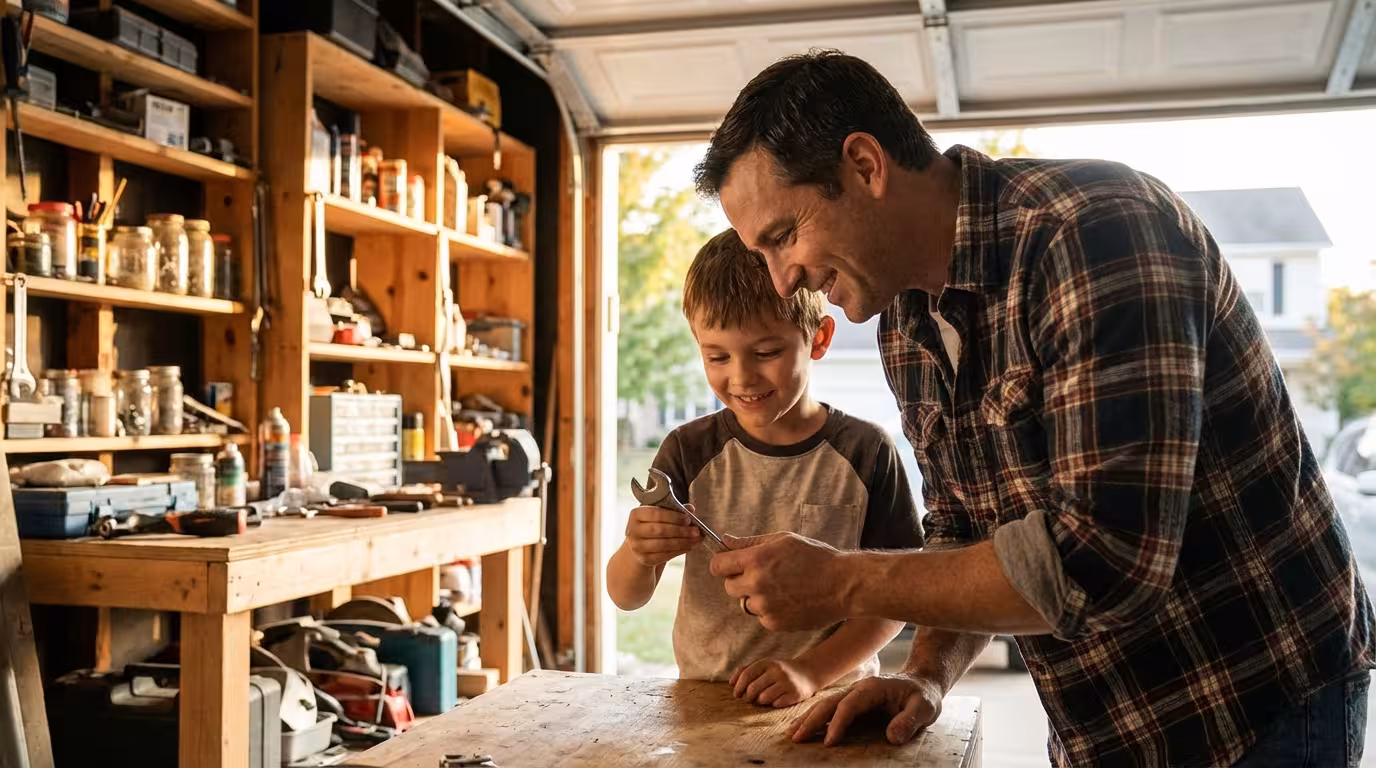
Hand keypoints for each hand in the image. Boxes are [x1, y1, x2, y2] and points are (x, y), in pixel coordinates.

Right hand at [623, 505, 701, 566]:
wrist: (638, 548)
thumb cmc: (651, 528)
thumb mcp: (658, 516)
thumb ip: (673, 510)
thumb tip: (690, 508)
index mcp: (636, 514)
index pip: (655, 513)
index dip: (673, 516)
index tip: (688, 519)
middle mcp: (633, 530)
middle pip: (660, 530)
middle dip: (681, 530)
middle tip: (696, 531)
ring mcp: (637, 547)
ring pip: (663, 544)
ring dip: (682, 542)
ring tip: (695, 540)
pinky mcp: (644, 559)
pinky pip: (664, 556)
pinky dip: (678, 551)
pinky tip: (688, 547)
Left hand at [710, 532, 847, 630]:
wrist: (843, 585)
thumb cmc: (816, 558)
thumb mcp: (783, 540)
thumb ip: (750, 542)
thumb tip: (725, 541)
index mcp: (756, 560)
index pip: (717, 566)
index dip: (723, 564)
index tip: (732, 564)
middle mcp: (756, 584)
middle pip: (729, 587)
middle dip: (740, 581)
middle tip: (763, 575)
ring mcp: (765, 606)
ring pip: (745, 603)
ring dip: (756, 597)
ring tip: (781, 588)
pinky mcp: (775, 623)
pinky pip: (761, 617)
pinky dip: (770, 611)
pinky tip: (789, 600)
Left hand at [729, 657, 820, 708]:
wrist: (808, 672)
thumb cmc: (780, 671)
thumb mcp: (765, 665)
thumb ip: (746, 670)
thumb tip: (731, 682)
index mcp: (768, 662)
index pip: (747, 674)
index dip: (738, 686)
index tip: (736, 694)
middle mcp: (777, 671)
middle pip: (753, 689)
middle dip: (747, 697)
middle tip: (749, 699)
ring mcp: (787, 683)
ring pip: (763, 698)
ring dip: (759, 701)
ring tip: (762, 699)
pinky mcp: (795, 694)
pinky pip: (776, 704)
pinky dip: (772, 704)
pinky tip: (776, 700)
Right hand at [791, 674, 942, 746]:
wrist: (921, 683)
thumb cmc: (923, 696)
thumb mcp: (924, 708)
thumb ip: (910, 721)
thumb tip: (893, 737)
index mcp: (873, 688)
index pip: (850, 705)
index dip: (838, 723)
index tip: (828, 742)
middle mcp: (859, 688)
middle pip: (830, 702)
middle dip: (813, 720)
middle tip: (797, 738)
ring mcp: (853, 694)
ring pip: (826, 705)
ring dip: (808, 719)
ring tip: (793, 735)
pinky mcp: (852, 703)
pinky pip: (830, 710)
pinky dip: (815, 718)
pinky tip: (804, 728)